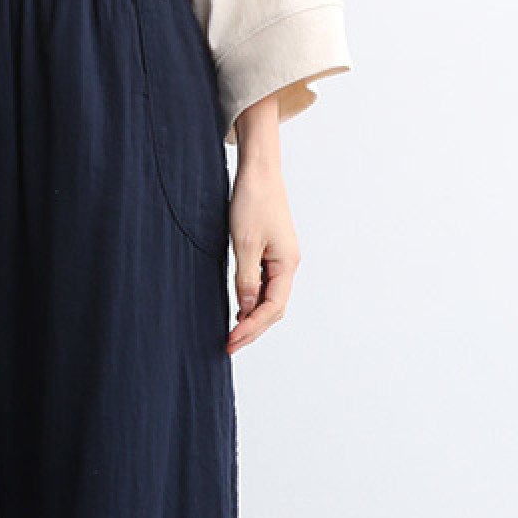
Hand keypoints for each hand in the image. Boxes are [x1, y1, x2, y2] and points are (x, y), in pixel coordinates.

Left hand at [226, 94, 300, 354]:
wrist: (259, 172)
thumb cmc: (253, 201)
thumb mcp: (244, 243)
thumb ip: (246, 279)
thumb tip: (246, 309)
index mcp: (287, 264)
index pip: (272, 308)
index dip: (251, 328)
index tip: (231, 342)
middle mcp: (288, 264)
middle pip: (273, 308)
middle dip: (252, 329)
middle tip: (229, 345)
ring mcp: (281, 259)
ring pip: (270, 298)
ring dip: (252, 318)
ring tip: (233, 334)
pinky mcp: (272, 252)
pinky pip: (265, 285)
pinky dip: (252, 301)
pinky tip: (239, 310)